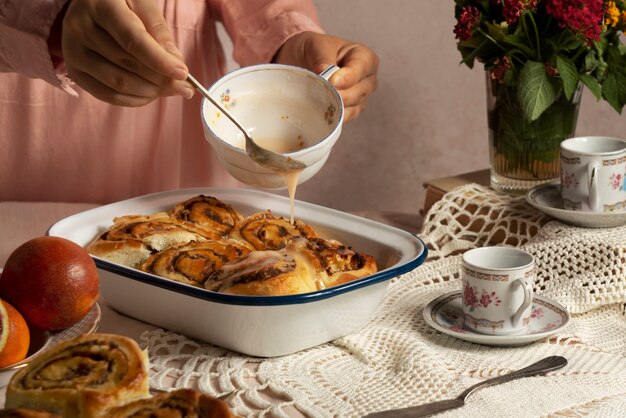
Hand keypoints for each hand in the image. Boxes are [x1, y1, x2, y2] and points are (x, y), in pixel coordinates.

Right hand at [59, 0, 192, 105]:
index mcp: (99, 5)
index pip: (133, 40)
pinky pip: (107, 95)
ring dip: (151, 92)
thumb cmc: (121, 2)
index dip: (160, 60)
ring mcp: (72, 52)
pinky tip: (151, 94)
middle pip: (127, 64)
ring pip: (118, 83)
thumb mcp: (142, 4)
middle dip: (161, 80)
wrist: (90, 5)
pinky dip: (134, 100)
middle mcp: (79, 28)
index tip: (182, 73)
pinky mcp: (74, 71)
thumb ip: (159, 32)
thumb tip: (175, 64)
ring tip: (171, 89)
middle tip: (185, 87)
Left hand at [274, 32, 378, 121]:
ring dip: (336, 107)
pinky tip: (323, 113)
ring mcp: (362, 96)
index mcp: (365, 58)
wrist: (307, 61)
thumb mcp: (317, 47)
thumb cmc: (317, 50)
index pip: (361, 69)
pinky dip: (335, 116)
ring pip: (354, 106)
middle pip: (360, 91)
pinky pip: (348, 117)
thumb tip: (324, 73)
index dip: (347, 78)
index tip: (332, 82)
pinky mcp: (353, 109)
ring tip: (318, 103)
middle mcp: (368, 78)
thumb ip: (322, 59)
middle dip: (341, 95)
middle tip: (322, 95)